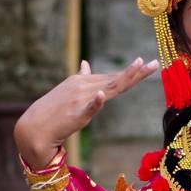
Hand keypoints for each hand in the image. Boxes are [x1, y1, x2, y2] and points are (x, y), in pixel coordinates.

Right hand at [14, 57, 158, 168]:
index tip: (149, 64)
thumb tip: (86, 63)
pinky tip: (101, 94)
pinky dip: (95, 100)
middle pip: (116, 79)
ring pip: (108, 87)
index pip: (113, 76)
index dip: (132, 71)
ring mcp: (80, 99)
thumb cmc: (55, 109)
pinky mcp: (76, 114)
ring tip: (139, 66)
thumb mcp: (70, 90)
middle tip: (155, 64)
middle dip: (136, 72)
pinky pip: (89, 106)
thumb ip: (82, 78)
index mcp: (85, 81)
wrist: (35, 127)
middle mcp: (85, 86)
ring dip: (124, 77)